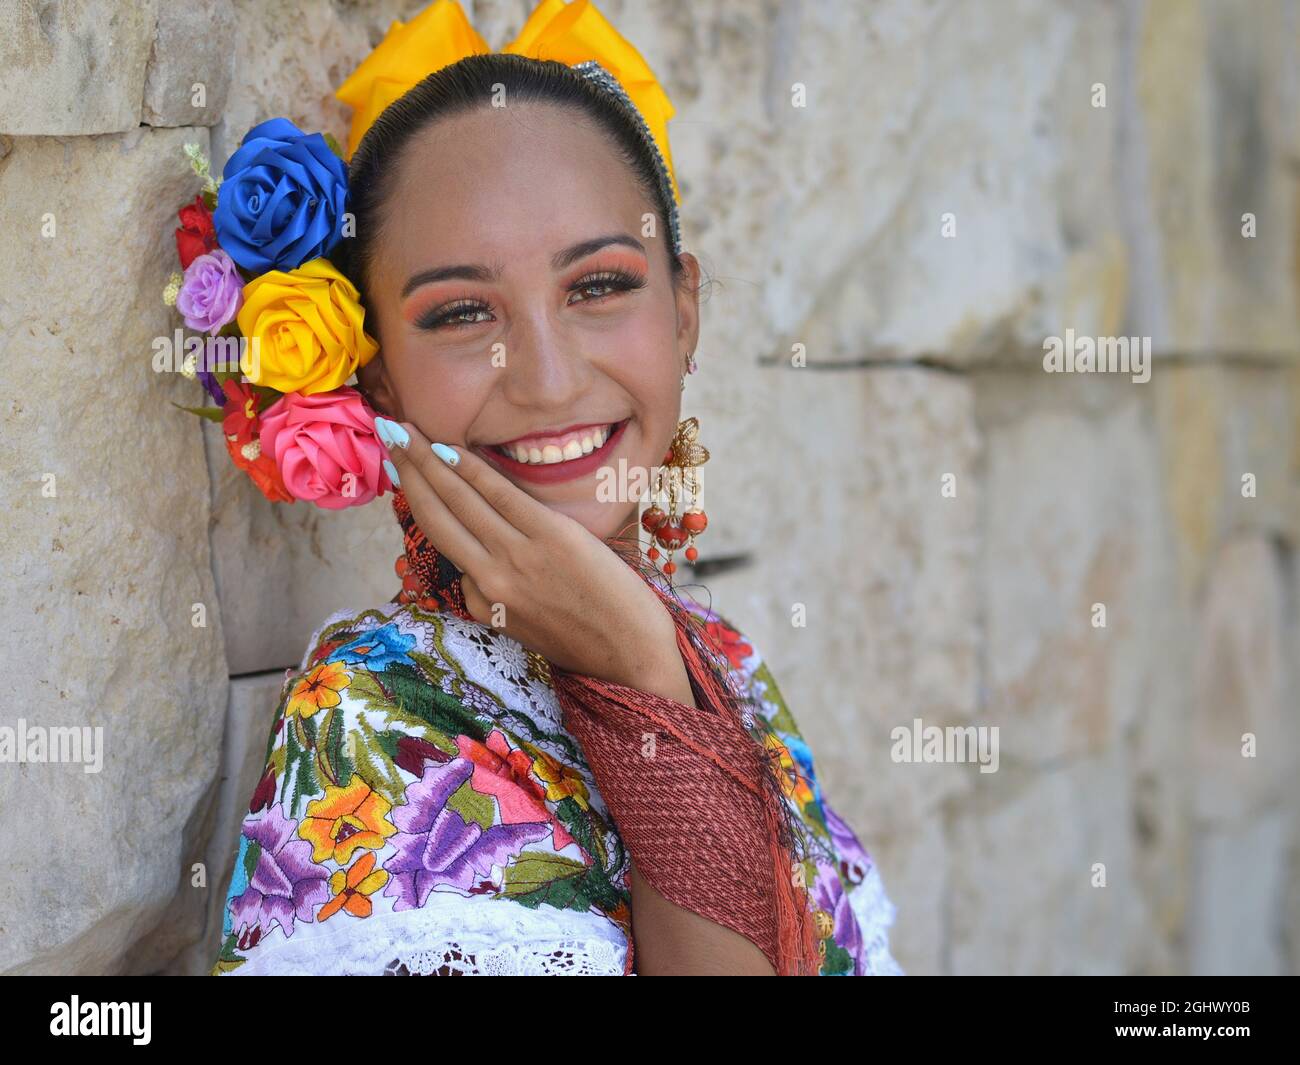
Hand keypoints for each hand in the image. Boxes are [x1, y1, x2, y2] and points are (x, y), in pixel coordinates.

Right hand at [379, 419, 680, 689]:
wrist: (632, 656)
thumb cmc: (590, 642)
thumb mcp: (527, 630)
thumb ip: (501, 596)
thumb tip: (484, 562)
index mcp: (483, 605)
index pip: (449, 550)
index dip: (423, 503)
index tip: (407, 474)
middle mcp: (489, 581)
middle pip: (435, 517)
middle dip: (406, 474)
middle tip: (386, 435)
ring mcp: (516, 557)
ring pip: (457, 501)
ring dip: (425, 460)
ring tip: (402, 430)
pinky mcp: (550, 537)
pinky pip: (499, 494)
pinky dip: (470, 468)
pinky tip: (448, 446)